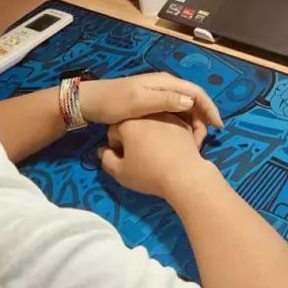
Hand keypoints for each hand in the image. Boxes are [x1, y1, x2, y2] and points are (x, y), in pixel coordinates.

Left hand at [80, 72, 223, 145]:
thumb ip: (165, 100)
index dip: (209, 108)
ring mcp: (160, 95)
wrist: (93, 102)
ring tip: (195, 142)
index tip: (217, 126)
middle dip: (202, 119)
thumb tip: (190, 102)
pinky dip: (182, 125)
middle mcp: (166, 86)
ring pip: (185, 108)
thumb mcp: (139, 102)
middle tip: (203, 140)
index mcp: (165, 82)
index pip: (195, 92)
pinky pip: (176, 114)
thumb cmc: (114, 102)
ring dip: (193, 124)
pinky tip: (182, 139)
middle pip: (193, 100)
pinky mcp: (154, 105)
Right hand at [97, 114, 220, 200]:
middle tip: (138, 155)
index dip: (115, 146)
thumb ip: (106, 159)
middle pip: (133, 124)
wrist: (184, 174)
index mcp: (128, 122)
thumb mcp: (120, 172)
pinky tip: (170, 150)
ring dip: (150, 134)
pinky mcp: (184, 124)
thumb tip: (103, 151)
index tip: (123, 158)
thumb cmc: (149, 173)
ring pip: (153, 124)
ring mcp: (168, 116)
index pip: (113, 131)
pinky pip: (169, 128)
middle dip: (132, 137)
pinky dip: (167, 135)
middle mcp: (147, 114)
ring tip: (155, 152)